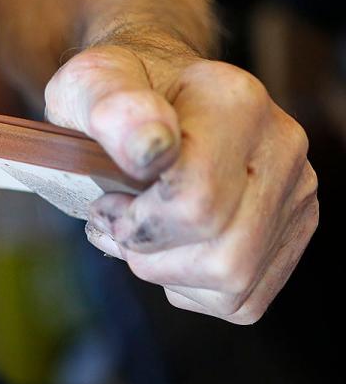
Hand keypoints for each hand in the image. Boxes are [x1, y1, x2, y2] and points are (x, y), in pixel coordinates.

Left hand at [45, 44, 317, 323]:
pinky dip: (188, 287)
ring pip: (234, 281)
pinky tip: (167, 248)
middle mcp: (281, 146)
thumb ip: (108, 106)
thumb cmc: (113, 97)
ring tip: (136, 234)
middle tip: (115, 220)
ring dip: (165, 272)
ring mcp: (295, 193)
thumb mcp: (88, 85)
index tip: (107, 201)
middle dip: (147, 252)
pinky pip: (241, 299)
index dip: (134, 222)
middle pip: (220, 254)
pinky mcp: (291, 233)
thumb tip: (149, 148)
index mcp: (234, 102)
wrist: (150, 96)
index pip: (196, 204)